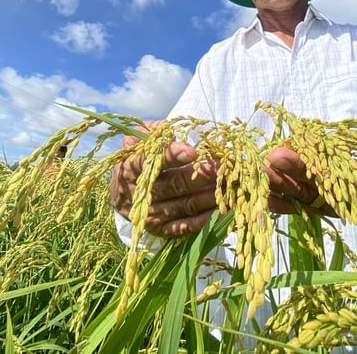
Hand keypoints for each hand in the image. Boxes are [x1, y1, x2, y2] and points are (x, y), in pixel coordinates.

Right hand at [110, 123, 218, 237]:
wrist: (123, 196)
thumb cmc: (139, 161)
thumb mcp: (138, 142)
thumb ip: (151, 131)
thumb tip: (166, 127)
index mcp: (131, 168)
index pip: (150, 161)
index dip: (171, 156)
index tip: (193, 150)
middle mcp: (142, 194)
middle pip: (175, 185)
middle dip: (203, 175)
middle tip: (225, 166)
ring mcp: (152, 215)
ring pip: (186, 205)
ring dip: (212, 195)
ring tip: (233, 183)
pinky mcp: (162, 230)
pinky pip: (188, 225)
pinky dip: (208, 217)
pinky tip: (226, 205)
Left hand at [264, 110, 356, 215]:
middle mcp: (346, 193)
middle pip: (322, 182)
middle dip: (299, 170)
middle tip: (276, 156)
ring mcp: (328, 201)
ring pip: (303, 192)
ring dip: (281, 182)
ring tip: (261, 169)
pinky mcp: (315, 204)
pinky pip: (295, 205)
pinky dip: (279, 203)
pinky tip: (262, 196)